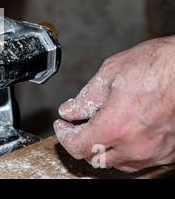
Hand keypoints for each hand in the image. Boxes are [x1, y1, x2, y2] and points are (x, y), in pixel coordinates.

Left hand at [54, 37, 174, 171]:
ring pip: (118, 162)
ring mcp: (155, 152)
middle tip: (79, 124)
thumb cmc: (158, 65)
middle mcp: (135, 146)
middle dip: (82, 141)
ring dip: (105, 148)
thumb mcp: (110, 73)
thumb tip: (71, 111)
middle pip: (95, 158)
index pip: (78, 146)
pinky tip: (126, 131)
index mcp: (116, 126)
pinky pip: (141, 159)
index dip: (64, 136)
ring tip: (103, 126)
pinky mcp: (169, 152)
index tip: (63, 126)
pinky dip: (128, 149)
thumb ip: (86, 97)